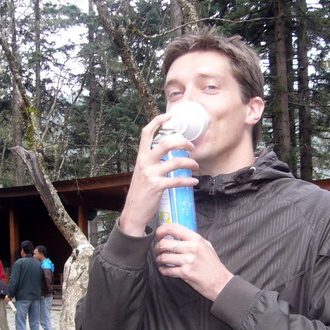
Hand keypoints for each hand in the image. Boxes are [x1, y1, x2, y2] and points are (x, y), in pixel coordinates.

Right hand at [118, 114, 198, 236]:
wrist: (133, 213)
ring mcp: (150, 174)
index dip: (158, 122)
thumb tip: (167, 154)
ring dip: (190, 162)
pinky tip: (194, 181)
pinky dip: (188, 180)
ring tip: (196, 165)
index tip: (169, 116)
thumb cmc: (140, 193)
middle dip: (183, 142)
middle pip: (166, 142)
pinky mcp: (157, 187)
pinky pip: (177, 180)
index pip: (146, 133)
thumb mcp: (142, 173)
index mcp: (141, 157)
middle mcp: (144, 163)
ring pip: (176, 162)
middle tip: (191, 147)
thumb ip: (152, 162)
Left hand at [154, 224, 232, 300]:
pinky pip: (167, 270)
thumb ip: (193, 239)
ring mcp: (188, 261)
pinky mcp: (184, 273)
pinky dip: (163, 270)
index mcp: (196, 239)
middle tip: (158, 250)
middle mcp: (191, 248)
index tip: (158, 234)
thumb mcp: (206, 246)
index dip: (161, 230)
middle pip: (164, 243)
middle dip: (157, 247)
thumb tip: (179, 234)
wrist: (220, 281)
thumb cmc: (213, 264)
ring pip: (163, 257)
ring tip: (161, 261)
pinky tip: (165, 269)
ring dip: (159, 260)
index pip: (173, 228)